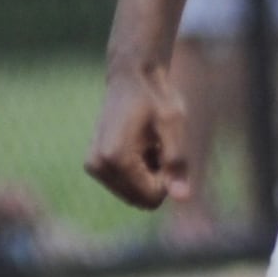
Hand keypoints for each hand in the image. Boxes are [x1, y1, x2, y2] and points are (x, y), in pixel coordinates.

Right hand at [83, 64, 191, 210]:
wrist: (131, 77)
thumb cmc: (156, 97)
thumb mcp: (174, 125)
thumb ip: (177, 163)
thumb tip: (184, 198)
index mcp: (116, 158)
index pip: (150, 196)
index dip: (168, 178)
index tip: (168, 148)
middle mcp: (98, 166)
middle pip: (140, 199)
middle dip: (157, 178)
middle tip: (159, 146)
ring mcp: (93, 167)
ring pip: (132, 194)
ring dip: (148, 175)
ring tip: (150, 144)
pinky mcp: (93, 166)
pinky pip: (124, 185)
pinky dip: (137, 171)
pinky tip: (140, 146)